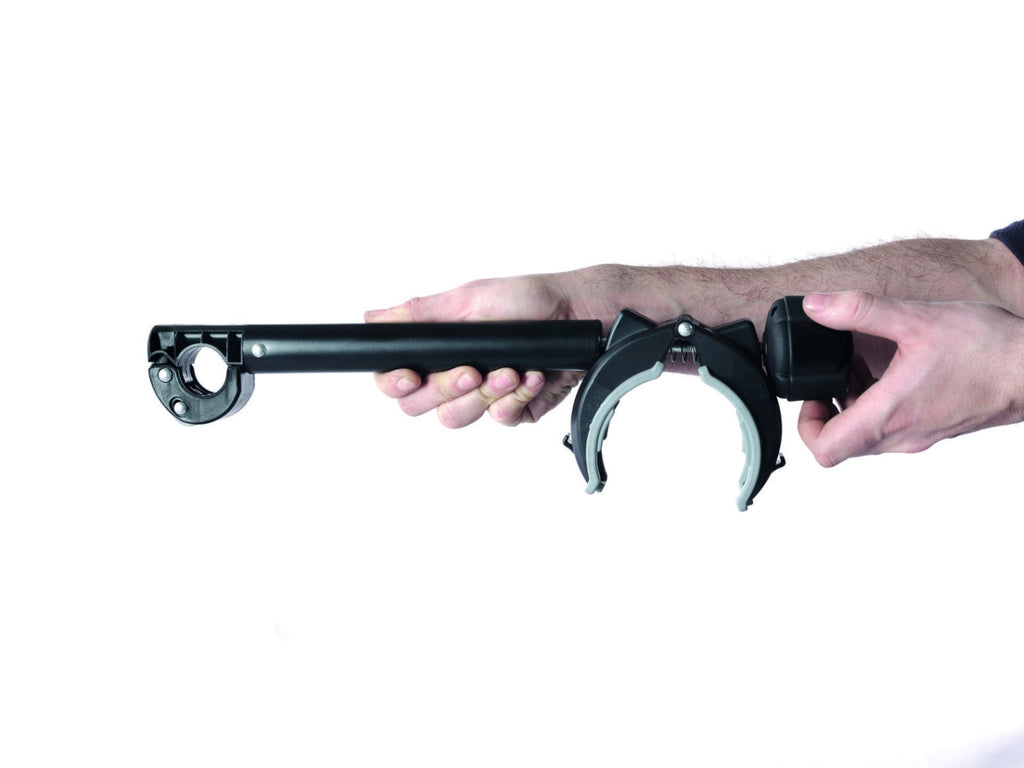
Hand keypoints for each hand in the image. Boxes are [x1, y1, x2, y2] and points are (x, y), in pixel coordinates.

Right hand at [365, 275, 585, 426]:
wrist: (577, 313)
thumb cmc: (527, 300)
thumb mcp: (470, 299)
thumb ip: (421, 315)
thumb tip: (374, 318)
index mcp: (437, 349)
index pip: (396, 379)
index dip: (396, 384)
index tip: (412, 376)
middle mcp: (454, 375)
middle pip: (421, 406)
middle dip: (448, 388)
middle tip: (473, 370)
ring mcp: (483, 396)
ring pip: (458, 417)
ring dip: (486, 394)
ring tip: (510, 370)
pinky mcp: (513, 409)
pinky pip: (501, 418)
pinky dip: (517, 396)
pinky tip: (531, 375)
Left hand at [797, 291, 1023, 466]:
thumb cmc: (988, 349)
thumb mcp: (916, 319)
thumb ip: (860, 310)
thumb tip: (816, 306)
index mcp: (891, 415)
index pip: (825, 449)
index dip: (806, 425)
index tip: (812, 395)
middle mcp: (903, 436)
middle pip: (842, 446)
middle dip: (827, 414)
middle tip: (832, 380)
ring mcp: (920, 437)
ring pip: (868, 439)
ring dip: (853, 410)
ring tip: (859, 373)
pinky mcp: (935, 429)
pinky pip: (893, 430)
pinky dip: (880, 408)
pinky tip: (889, 374)